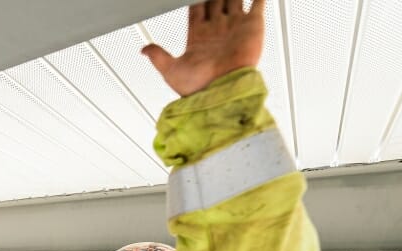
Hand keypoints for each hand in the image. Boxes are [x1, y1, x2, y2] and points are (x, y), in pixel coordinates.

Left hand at [142, 0, 264, 95]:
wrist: (225, 91)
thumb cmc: (199, 87)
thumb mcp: (171, 71)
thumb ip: (158, 56)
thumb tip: (143, 50)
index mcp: (199, 36)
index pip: (195, 9)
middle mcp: (217, 29)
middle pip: (214, 1)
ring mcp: (235, 26)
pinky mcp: (252, 26)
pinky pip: (257, 5)